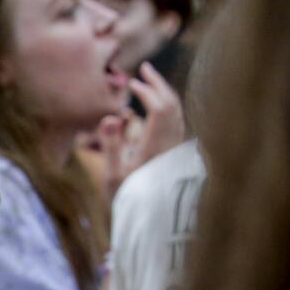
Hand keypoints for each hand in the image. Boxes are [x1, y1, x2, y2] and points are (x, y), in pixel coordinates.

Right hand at [99, 62, 185, 200]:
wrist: (149, 220)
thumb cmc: (126, 198)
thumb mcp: (112, 174)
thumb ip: (111, 143)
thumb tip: (113, 115)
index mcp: (155, 147)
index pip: (159, 108)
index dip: (147, 92)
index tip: (132, 83)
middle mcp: (170, 145)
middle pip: (172, 105)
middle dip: (159, 85)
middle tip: (144, 69)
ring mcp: (175, 148)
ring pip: (177, 112)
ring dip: (164, 94)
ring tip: (148, 82)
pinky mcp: (175, 152)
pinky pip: (176, 121)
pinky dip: (167, 107)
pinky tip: (156, 104)